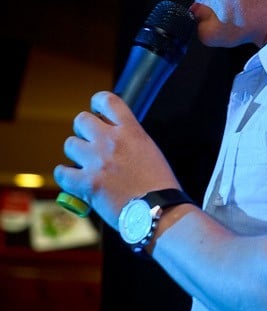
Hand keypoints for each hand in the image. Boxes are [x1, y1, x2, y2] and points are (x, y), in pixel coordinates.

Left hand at [53, 90, 179, 228]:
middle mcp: (112, 142)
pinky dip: (65, 175)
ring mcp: (98, 162)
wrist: (159, 210)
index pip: (107, 100)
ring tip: (84, 164)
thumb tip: (113, 134)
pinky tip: (72, 178)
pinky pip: (63, 172)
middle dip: (84, 130)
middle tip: (90, 143)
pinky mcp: (88, 184)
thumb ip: (130, 138)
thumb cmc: (159, 184)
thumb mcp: (149, 150)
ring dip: (76, 153)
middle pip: (82, 120)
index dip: (98, 102)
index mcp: (131, 131)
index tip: (97, 110)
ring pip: (70, 144)